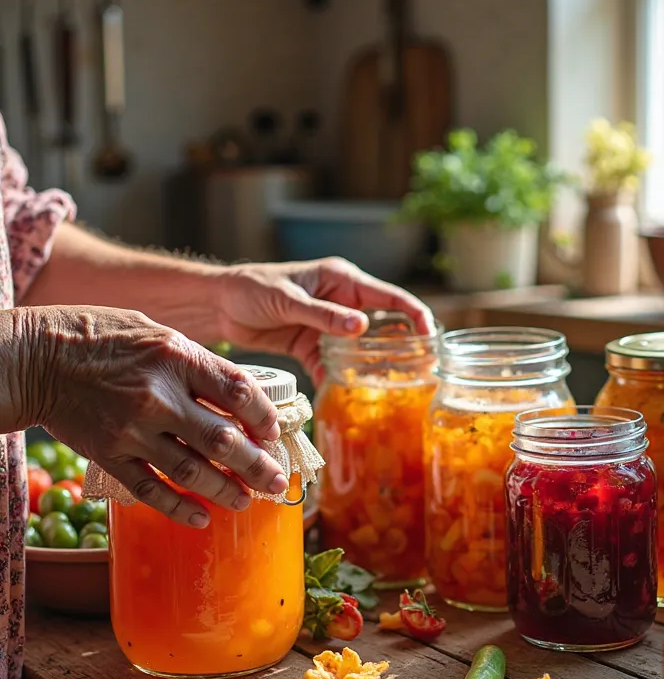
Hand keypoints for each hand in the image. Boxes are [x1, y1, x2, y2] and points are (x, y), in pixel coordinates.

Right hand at [20, 306, 287, 526]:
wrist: (37, 358)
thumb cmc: (99, 336)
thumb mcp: (155, 331)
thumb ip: (194, 362)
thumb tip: (235, 392)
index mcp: (176, 357)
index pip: (238, 391)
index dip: (264, 417)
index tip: (274, 433)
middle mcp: (158, 396)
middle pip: (223, 440)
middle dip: (257, 466)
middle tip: (277, 482)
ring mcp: (133, 430)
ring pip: (192, 471)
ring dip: (225, 490)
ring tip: (245, 501)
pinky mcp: (109, 454)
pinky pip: (150, 489)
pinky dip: (178, 507)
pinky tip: (200, 518)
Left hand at [218, 258, 433, 381]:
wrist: (219, 304)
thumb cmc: (252, 288)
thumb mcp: (288, 300)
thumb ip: (323, 314)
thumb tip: (360, 327)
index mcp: (342, 281)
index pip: (390, 298)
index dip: (415, 316)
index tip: (430, 339)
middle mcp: (341, 303)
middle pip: (381, 326)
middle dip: (400, 348)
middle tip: (420, 373)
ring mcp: (327, 326)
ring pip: (358, 349)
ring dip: (370, 368)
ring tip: (389, 391)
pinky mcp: (311, 346)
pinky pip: (332, 365)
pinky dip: (338, 380)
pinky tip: (345, 397)